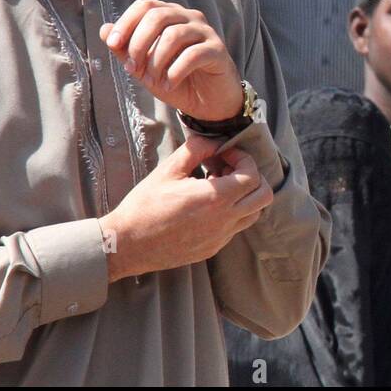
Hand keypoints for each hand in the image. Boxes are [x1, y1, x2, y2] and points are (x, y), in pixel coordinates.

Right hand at [98, 135, 272, 281]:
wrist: (127, 245)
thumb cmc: (145, 205)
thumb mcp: (168, 169)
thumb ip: (196, 150)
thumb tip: (215, 142)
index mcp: (216, 199)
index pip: (252, 175)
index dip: (243, 159)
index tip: (223, 154)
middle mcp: (225, 221)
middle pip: (263, 196)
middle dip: (251, 177)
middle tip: (225, 169)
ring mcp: (221, 238)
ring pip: (253, 214)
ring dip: (243, 196)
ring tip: (216, 186)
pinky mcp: (213, 248)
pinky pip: (235, 227)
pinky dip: (231, 212)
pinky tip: (206, 205)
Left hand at [100, 0, 243, 120]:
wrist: (208, 103)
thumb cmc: (175, 80)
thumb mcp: (144, 67)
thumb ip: (126, 49)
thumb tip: (104, 30)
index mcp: (170, 15)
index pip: (145, 5)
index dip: (126, 22)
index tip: (113, 44)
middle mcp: (189, 17)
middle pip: (158, 16)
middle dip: (138, 43)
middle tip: (132, 69)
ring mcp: (206, 32)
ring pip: (174, 35)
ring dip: (156, 61)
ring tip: (151, 81)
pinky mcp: (217, 50)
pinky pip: (192, 55)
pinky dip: (174, 73)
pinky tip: (169, 86)